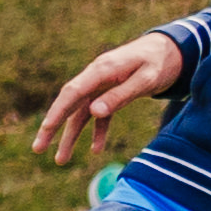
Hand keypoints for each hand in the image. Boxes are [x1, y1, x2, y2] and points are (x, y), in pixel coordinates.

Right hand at [28, 31, 187, 165]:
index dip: (57, 111)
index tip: (46, 129)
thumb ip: (120, 95)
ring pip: (80, 113)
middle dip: (52, 127)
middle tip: (37, 149)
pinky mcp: (110, 93)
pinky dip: (96, 131)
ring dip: (70, 136)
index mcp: (102, 70)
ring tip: (61, 160)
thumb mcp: (146, 79)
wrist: (172, 49)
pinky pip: (98, 115)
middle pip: (68, 103)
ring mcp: (101, 86)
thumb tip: (94, 112)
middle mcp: (96, 77)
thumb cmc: (160, 62)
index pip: (72, 92)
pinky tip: (95, 149)